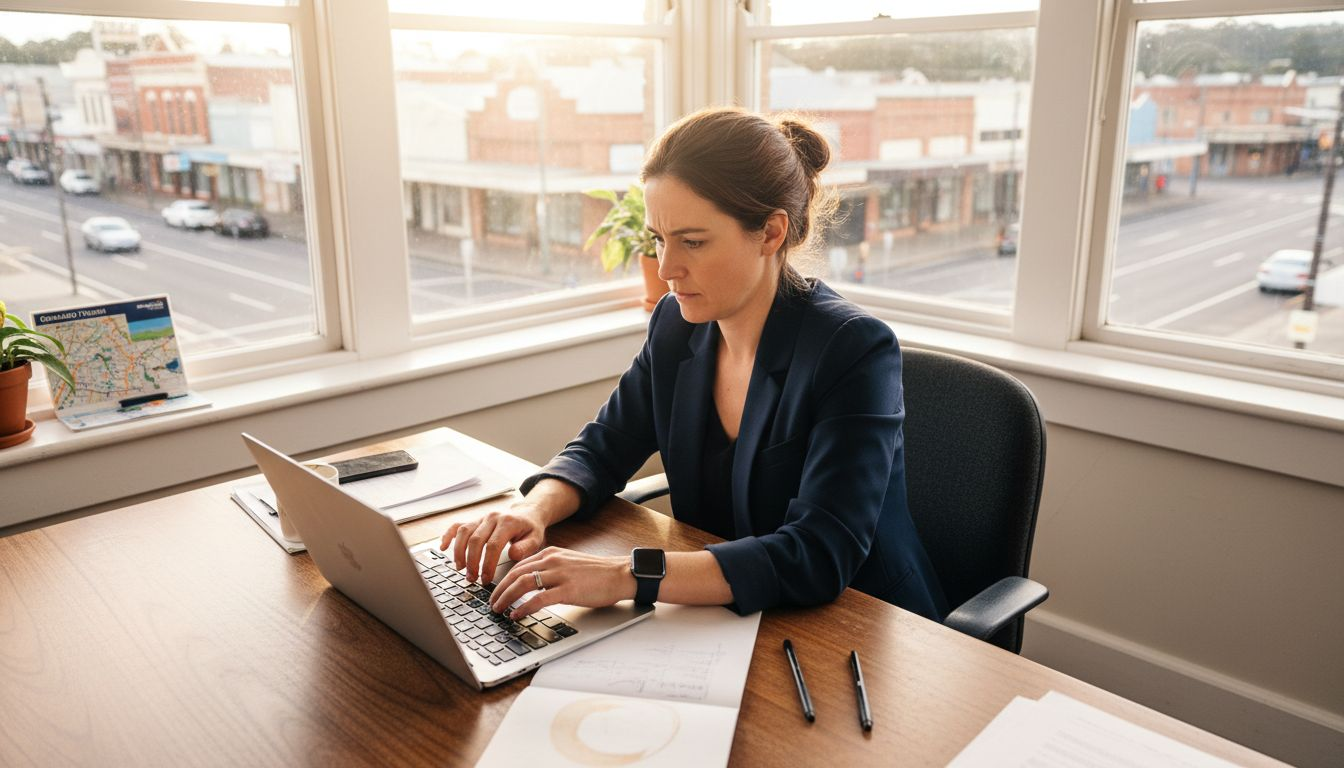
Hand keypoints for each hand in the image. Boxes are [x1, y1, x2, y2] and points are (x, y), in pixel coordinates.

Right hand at [438, 502, 546, 584]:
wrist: (527, 513)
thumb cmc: (530, 529)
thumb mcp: (536, 538)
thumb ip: (526, 547)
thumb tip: (512, 554)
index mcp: (508, 522)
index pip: (493, 545)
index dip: (487, 564)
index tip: (485, 579)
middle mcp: (492, 517)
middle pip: (475, 540)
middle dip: (472, 562)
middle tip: (471, 578)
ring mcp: (482, 517)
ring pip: (464, 532)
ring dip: (459, 552)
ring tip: (460, 569)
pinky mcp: (475, 520)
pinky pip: (457, 525)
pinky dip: (448, 536)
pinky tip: (443, 547)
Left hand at [489, 547, 636, 618]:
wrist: (621, 574)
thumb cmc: (599, 573)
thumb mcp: (570, 564)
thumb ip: (552, 570)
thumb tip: (534, 585)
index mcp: (551, 553)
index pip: (519, 565)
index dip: (504, 580)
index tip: (497, 592)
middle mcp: (552, 560)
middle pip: (515, 573)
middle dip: (499, 590)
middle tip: (492, 603)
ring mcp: (559, 574)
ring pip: (522, 584)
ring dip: (506, 598)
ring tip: (498, 610)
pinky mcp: (567, 590)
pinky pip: (537, 599)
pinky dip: (523, 608)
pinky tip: (517, 615)